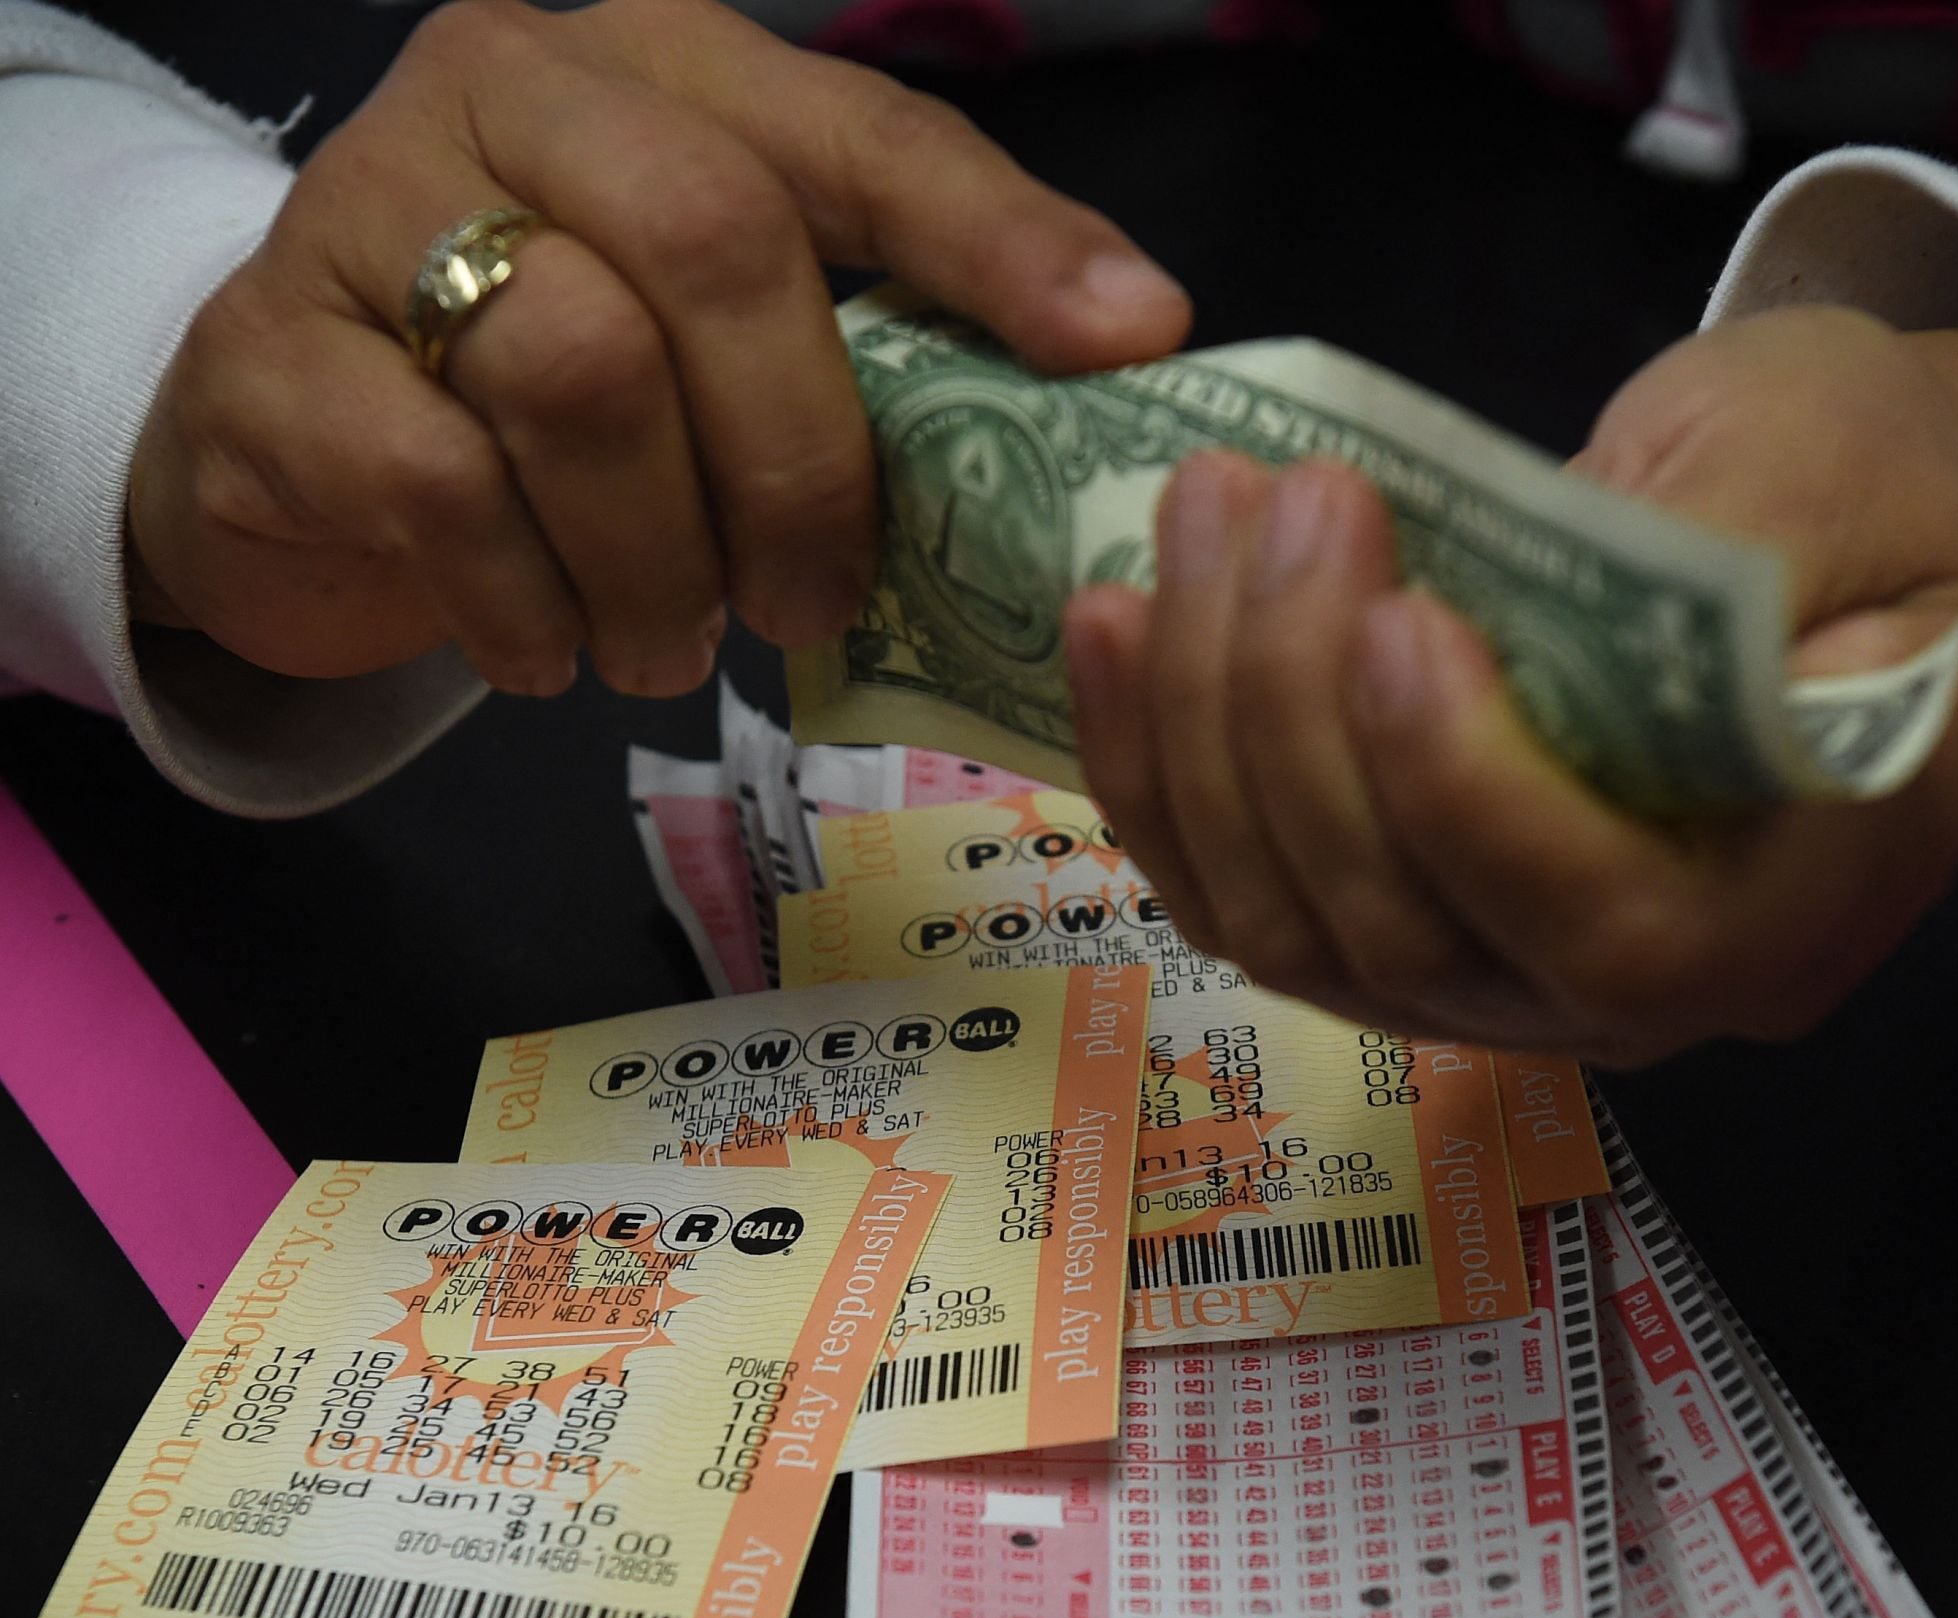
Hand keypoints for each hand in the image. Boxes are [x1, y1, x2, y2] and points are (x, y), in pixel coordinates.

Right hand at [127, 0, 1188, 696]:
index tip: (1133, 338)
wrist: (296, 441)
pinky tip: (549, 652)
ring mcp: (374, 206)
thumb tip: (1089, 429)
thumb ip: (872, 354)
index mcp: (675, 76)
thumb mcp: (723, 347)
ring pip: (580, 370)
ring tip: (671, 644)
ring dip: (659, 558)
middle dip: (800, 458)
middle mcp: (522, 93)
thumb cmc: (562, 394)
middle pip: (717, 241)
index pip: (863, 134)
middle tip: (816, 603)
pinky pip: (442, 485)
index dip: (1002, 239)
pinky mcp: (276, 354)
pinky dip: (528, 604)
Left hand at [1064, 307, 1957, 1063]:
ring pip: (1294, 926)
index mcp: (1791, 909)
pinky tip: (1113, 624)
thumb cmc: (1876, 486)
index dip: (1476, 798)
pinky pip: (1243, 892)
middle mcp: (1633, 995)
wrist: (1844, 521)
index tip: (1400, 613)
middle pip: (1409, 933)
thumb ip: (1706, 562)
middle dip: (1300, 710)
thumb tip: (1516, 621)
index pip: (1612, 932)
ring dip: (1203, 724)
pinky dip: (1156, 768)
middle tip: (1277, 496)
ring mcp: (1496, 975)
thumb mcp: (1835, 468)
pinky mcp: (1396, 915)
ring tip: (1194, 522)